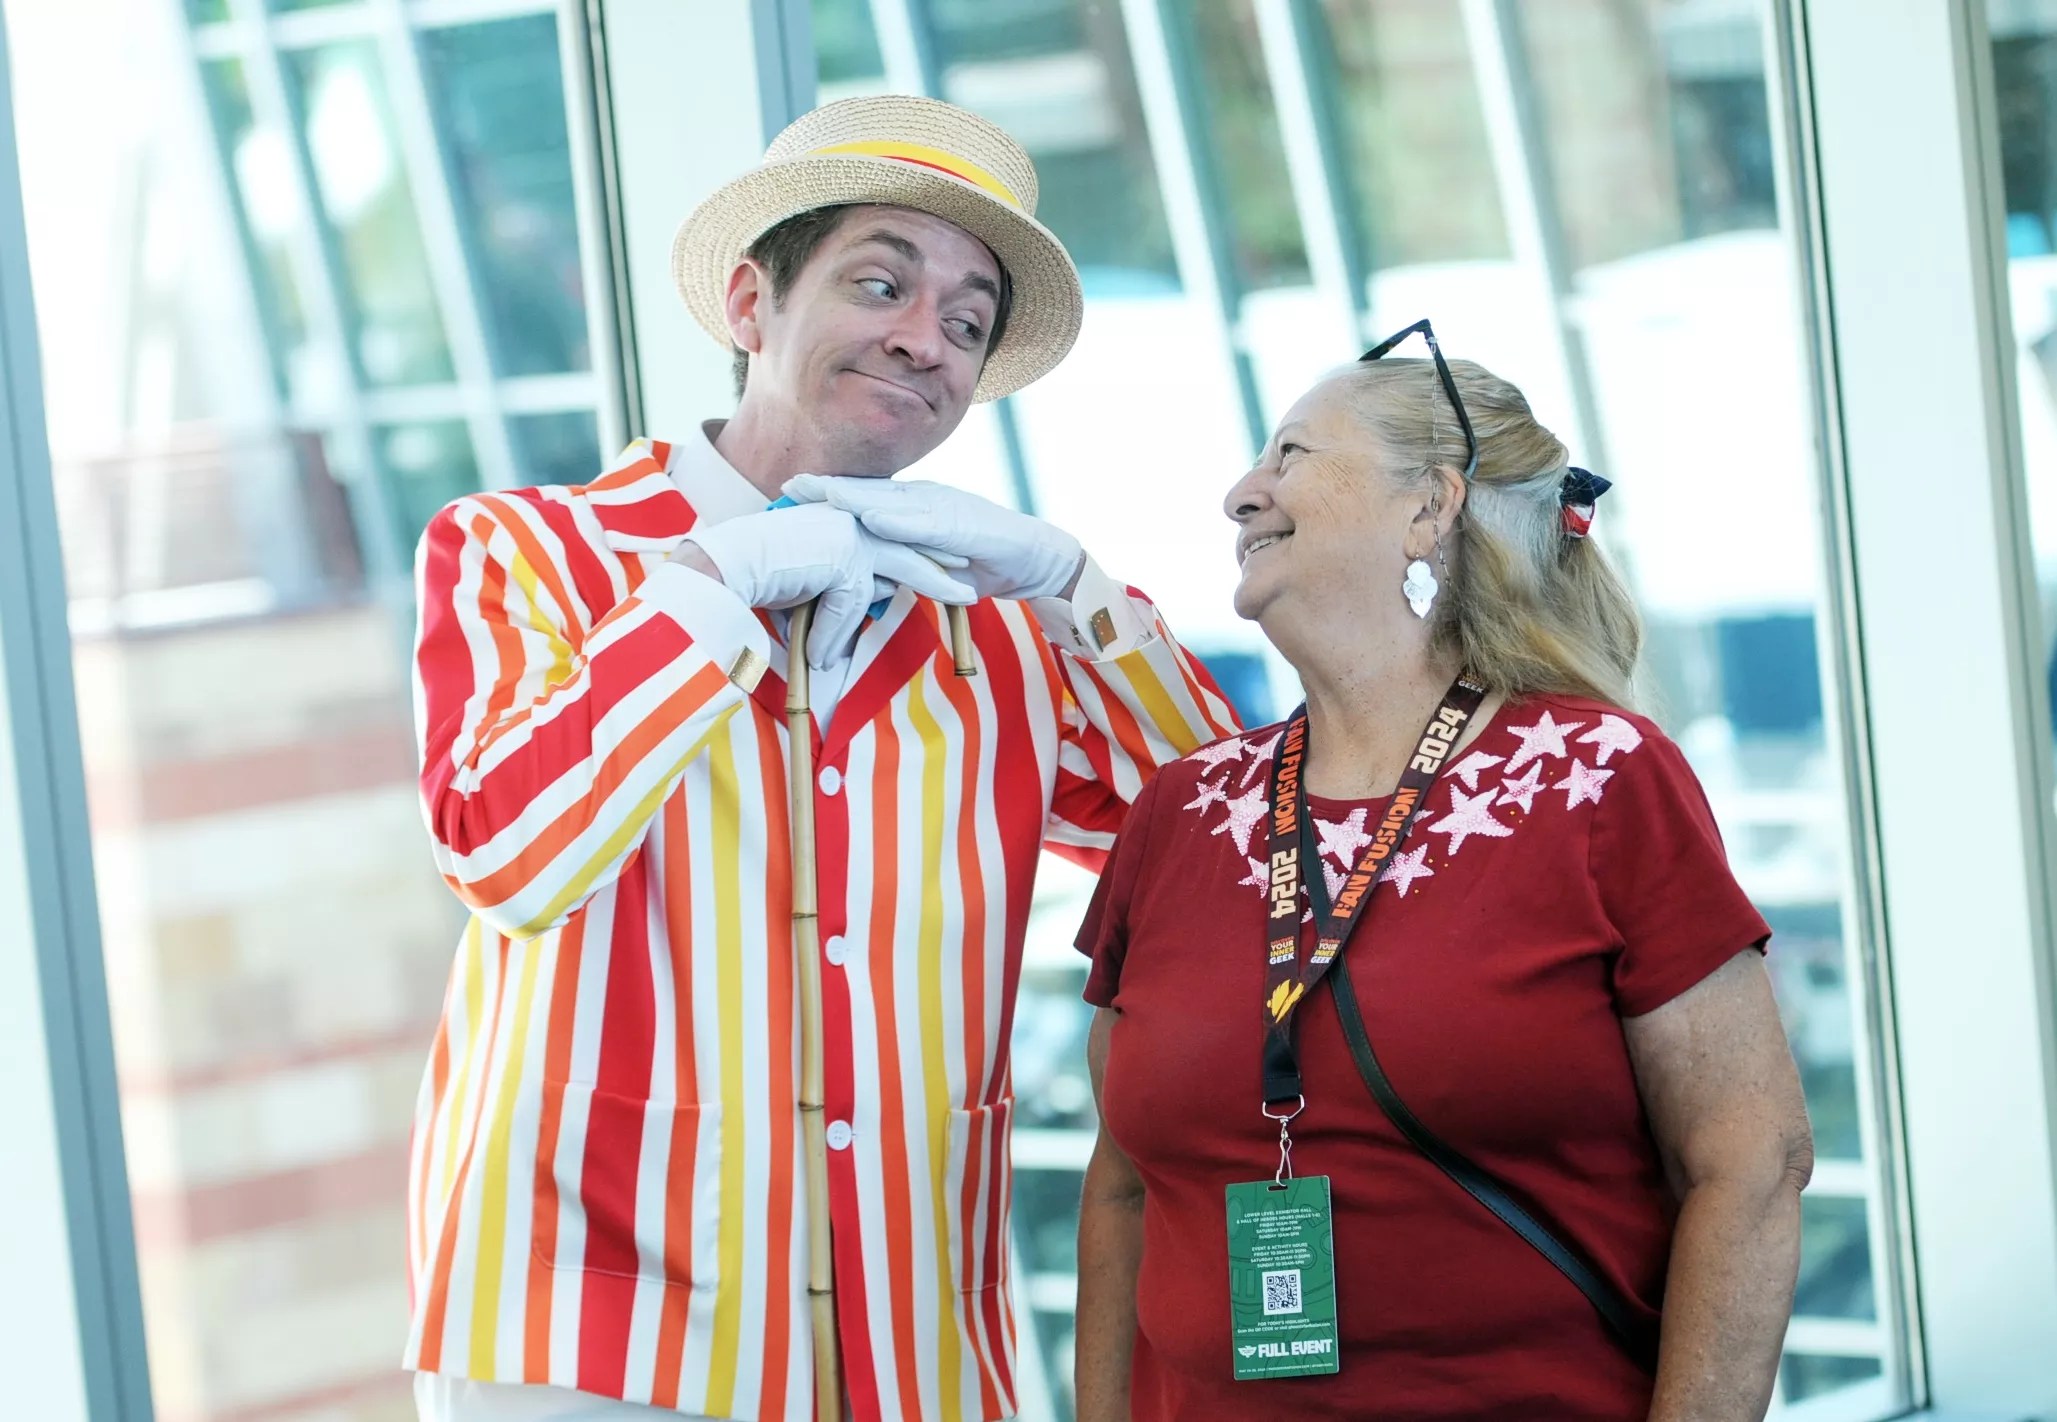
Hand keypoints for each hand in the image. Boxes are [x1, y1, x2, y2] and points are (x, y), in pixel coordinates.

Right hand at [680, 503, 973, 666]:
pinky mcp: (842, 559)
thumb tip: (833, 647)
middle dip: (938, 559)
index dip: (913, 550)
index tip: (939, 558)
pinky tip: (877, 632)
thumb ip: (825, 608)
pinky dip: (877, 615)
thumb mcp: (799, 592)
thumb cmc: (750, 578)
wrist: (723, 566)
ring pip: (903, 564)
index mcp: (837, 525)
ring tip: (969, 594)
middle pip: (904, 544)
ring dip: (936, 581)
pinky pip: (865, 596)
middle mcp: (844, 525)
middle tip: (970, 568)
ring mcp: (845, 538)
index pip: (886, 537)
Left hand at [782, 475, 1084, 600]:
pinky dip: (900, 521)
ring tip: (823, 494)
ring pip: (893, 501)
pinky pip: (927, 523)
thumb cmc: (978, 562)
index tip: (789, 492)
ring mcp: (945, 509)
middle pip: (870, 492)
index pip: (864, 498)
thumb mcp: (926, 561)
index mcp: (913, 507)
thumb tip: (859, 573)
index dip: (828, 494)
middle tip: (789, 485)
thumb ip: (896, 559)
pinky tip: (874, 520)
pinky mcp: (965, 525)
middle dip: (830, 488)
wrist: (1033, 559)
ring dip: (857, 497)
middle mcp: (925, 500)